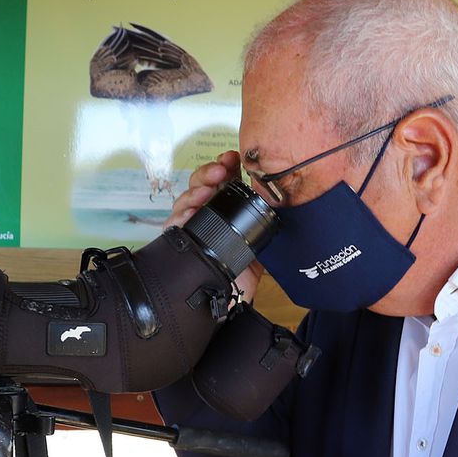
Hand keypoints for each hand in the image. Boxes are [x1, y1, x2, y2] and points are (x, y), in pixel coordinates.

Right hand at [169, 151, 262, 302]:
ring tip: (206, 190)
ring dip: (195, 189)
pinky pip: (175, 221)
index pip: (223, 178)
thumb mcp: (262, 239)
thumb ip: (267, 219)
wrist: (234, 299)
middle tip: (220, 170)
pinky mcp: (181, 241)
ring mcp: (192, 225)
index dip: (225, 164)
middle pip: (201, 183)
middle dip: (208, 172)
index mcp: (227, 207)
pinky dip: (181, 213)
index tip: (232, 157)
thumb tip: (282, 200)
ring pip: (186, 197)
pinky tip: (191, 211)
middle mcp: (207, 212)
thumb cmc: (246, 268)